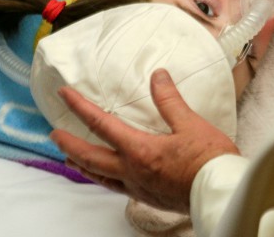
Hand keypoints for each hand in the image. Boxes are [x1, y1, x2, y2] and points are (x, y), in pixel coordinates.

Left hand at [51, 68, 239, 212]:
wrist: (219, 192)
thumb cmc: (208, 160)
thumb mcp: (190, 124)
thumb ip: (169, 100)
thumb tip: (157, 76)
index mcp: (139, 150)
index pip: (101, 124)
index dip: (80, 107)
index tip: (65, 94)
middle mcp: (131, 171)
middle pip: (90, 157)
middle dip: (69, 143)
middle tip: (54, 134)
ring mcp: (137, 187)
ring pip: (99, 176)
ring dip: (81, 165)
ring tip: (69, 159)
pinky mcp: (147, 197)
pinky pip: (115, 187)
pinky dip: (103, 178)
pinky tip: (108, 177)